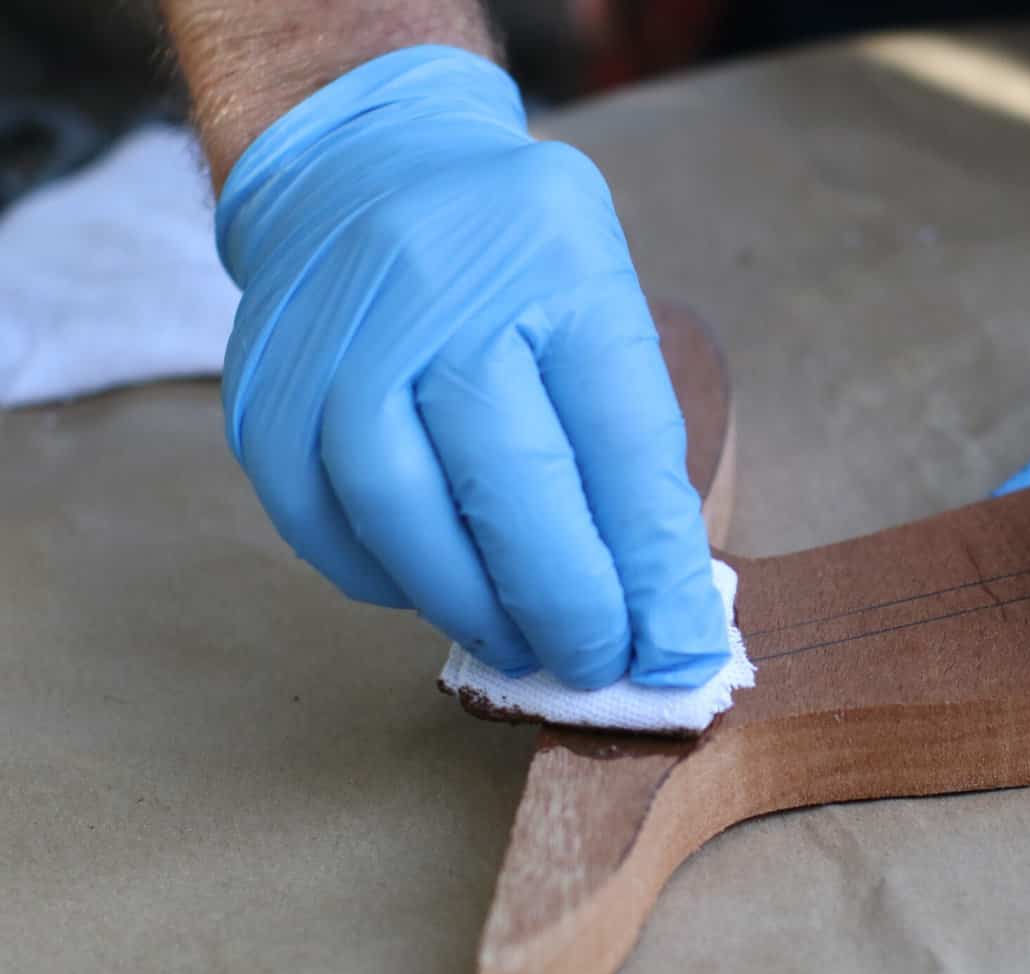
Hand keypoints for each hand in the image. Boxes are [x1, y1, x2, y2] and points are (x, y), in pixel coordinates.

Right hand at [216, 47, 726, 688]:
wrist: (361, 165)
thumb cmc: (511, 259)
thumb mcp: (600, 304)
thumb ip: (626, 444)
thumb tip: (656, 605)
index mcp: (557, 261)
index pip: (621, 442)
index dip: (653, 568)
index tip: (679, 651)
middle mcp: (440, 288)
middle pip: (510, 483)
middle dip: (568, 604)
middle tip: (601, 666)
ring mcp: (336, 336)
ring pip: (402, 511)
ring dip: (471, 607)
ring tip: (521, 647)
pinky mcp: (263, 386)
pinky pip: (320, 520)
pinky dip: (385, 580)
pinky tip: (433, 592)